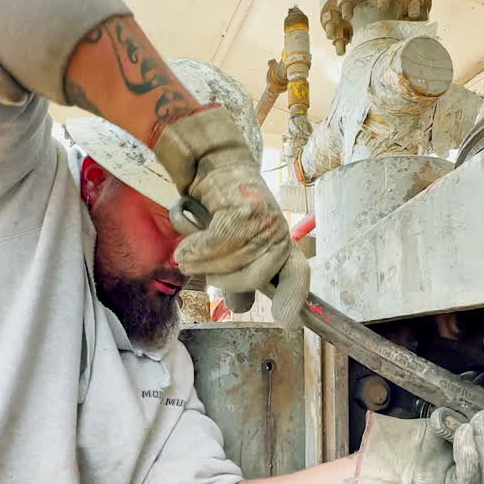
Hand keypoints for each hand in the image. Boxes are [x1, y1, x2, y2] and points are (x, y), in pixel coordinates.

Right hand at [153, 106, 309, 327]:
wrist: (214, 164)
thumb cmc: (222, 207)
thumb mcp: (236, 246)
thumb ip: (239, 274)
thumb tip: (242, 307)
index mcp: (282, 246)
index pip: (297, 275)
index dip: (291, 298)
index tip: (285, 320)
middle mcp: (280, 234)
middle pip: (252, 280)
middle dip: (222, 279)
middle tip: (203, 265)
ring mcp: (266, 223)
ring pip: (230, 263)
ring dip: (201, 262)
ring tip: (189, 250)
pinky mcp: (246, 213)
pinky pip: (214, 247)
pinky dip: (194, 249)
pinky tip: (186, 245)